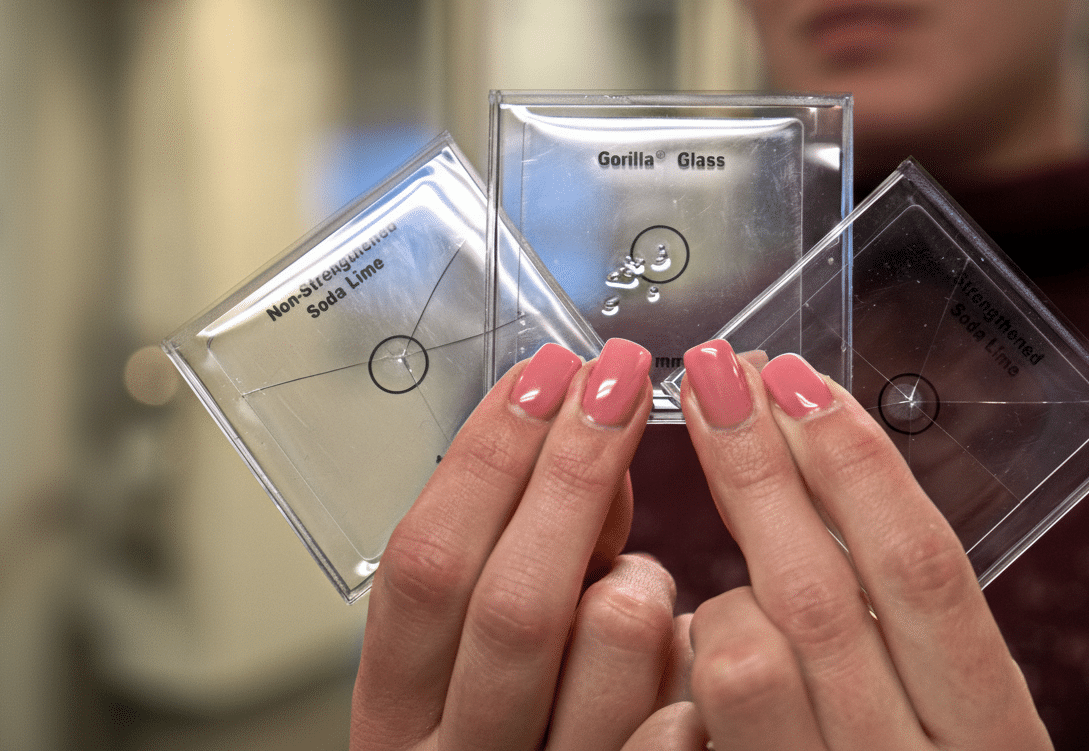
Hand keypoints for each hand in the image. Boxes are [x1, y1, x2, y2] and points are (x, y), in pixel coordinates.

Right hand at [351, 339, 678, 750]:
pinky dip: (691, 664)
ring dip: (643, 579)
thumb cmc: (511, 732)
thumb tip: (587, 441)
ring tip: (642, 584)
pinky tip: (688, 658)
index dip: (486, 457)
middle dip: (576, 470)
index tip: (544, 374)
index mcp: (396, 704)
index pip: (423, 562)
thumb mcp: (484, 650)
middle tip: (619, 382)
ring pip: (610, 640)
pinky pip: (678, 719)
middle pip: (514, 597)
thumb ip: (529, 560)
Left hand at [675, 340, 1052, 749]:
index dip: (854, 461)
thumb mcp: (960, 713)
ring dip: (717, 581)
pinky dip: (687, 662)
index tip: (799, 377)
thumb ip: (910, 625)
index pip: (922, 567)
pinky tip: (694, 634)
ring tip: (721, 571)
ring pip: (742, 660)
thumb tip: (835, 469)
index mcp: (993, 731)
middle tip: (713, 375)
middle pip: (818, 592)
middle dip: (755, 466)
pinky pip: (692, 725)